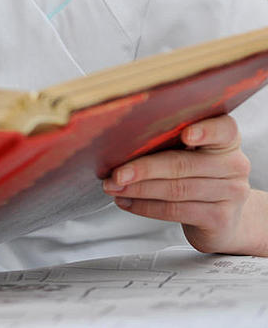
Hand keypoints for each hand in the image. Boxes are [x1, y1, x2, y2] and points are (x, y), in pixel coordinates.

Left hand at [103, 114, 266, 254]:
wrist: (223, 218)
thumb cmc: (197, 176)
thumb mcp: (190, 153)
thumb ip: (169, 141)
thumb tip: (122, 141)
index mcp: (226, 140)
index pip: (224, 129)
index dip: (205, 131)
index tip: (185, 135)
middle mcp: (234, 165)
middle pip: (183, 164)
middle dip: (143, 169)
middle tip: (116, 174)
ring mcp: (231, 193)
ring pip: (176, 189)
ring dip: (138, 189)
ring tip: (113, 187)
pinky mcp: (219, 218)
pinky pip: (176, 210)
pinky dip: (145, 206)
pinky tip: (127, 201)